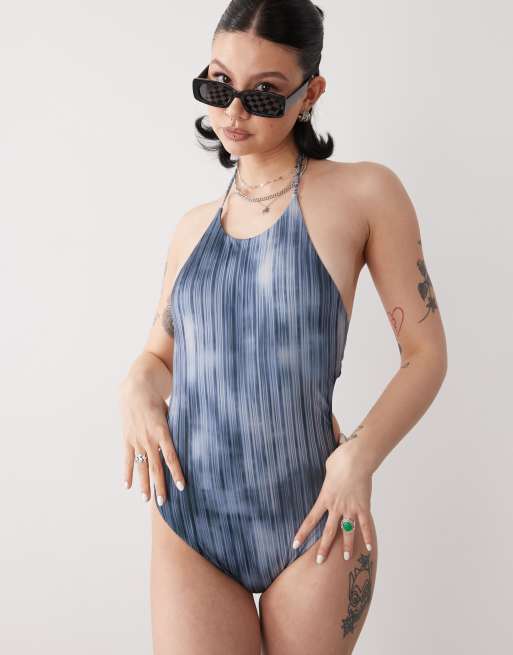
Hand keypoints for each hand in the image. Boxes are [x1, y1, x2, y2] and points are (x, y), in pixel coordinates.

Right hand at [118, 380, 185, 505]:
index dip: (176, 473)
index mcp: (162, 432)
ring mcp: (136, 440)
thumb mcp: (172, 413)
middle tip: (163, 503)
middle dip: (160, 486)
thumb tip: (195, 439)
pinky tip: (127, 486)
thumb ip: (179, 428)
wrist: (136, 389)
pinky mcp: (127, 439)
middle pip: (156, 467)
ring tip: (146, 499)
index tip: (181, 487)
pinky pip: (127, 459)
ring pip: (141, 467)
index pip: (171, 457)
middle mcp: (149, 439)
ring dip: (144, 484)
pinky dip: (127, 473)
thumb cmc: (158, 400)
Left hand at [291, 437, 373, 561]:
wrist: (356, 459)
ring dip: (346, 546)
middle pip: (328, 531)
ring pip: (347, 532)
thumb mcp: (327, 467)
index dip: (302, 533)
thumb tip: (329, 470)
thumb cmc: (340, 459)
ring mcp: (350, 508)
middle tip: (319, 561)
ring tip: (345, 559)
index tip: (295, 545)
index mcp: (324, 498)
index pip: (311, 520)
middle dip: (324, 548)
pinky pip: (365, 525)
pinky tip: (368, 548)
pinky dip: (367, 537)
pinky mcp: (363, 506)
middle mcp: (336, 507)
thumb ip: (327, 475)